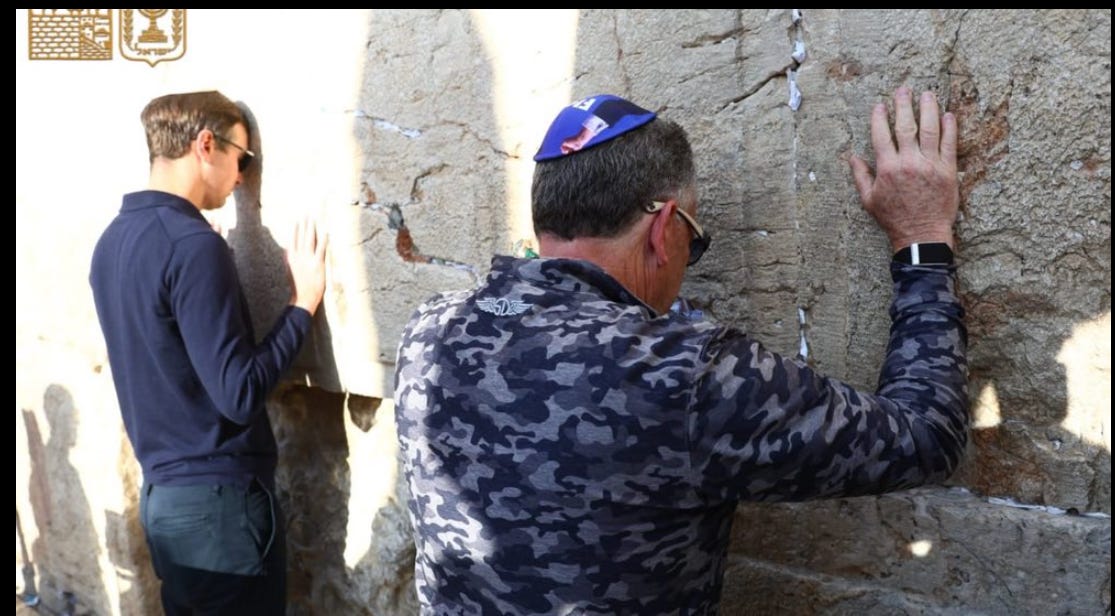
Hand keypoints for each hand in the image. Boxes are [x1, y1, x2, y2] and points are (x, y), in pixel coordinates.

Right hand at [286, 217, 327, 314]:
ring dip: (311, 227)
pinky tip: (325, 231)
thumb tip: (288, 249)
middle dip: (304, 224)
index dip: (296, 228)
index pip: (293, 239)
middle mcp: (298, 256)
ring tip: (313, 218)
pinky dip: (323, 239)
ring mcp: (307, 259)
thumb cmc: (298, 286)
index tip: (297, 219)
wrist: (303, 298)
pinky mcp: (317, 264)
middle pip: (301, 236)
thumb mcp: (291, 271)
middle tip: (306, 213)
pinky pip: (320, 248)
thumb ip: (291, 259)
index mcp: (291, 258)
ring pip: (309, 239)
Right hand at [850, 87, 958, 251]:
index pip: (882, 135)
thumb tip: (852, 157)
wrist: (921, 234)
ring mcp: (930, 165)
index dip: (880, 118)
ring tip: (928, 94)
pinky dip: (950, 128)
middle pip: (906, 126)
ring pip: (930, 129)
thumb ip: (860, 176)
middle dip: (904, 105)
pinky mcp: (948, 170)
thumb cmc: (893, 219)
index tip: (880, 105)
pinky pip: (950, 143)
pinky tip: (948, 115)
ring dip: (929, 109)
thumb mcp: (869, 199)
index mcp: (887, 168)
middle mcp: (908, 162)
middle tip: (904, 90)